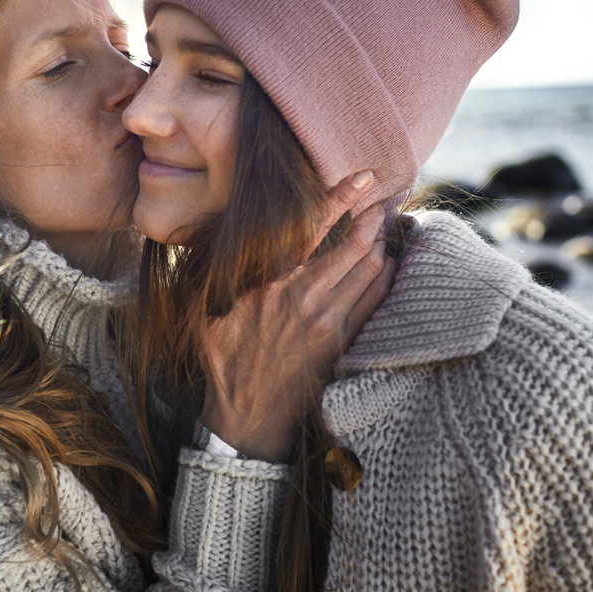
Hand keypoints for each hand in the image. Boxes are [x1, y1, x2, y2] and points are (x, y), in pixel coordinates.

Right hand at [198, 172, 398, 461]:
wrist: (247, 415)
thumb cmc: (223, 356)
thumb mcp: (206, 308)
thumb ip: (217, 267)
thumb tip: (221, 228)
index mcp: (270, 282)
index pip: (315, 228)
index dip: (343, 197)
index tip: (365, 176)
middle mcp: (305, 297)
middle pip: (356, 245)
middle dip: (374, 217)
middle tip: (383, 200)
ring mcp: (329, 322)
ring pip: (372, 269)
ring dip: (382, 244)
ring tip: (384, 228)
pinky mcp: (344, 342)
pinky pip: (377, 299)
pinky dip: (386, 276)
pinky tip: (385, 265)